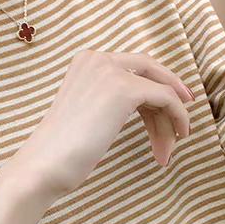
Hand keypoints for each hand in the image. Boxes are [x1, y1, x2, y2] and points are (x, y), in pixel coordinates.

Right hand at [14, 49, 193, 198]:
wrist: (44, 165)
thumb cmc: (61, 151)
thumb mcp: (88, 114)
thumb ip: (112, 102)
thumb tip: (150, 110)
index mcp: (86, 62)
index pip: (133, 70)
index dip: (156, 90)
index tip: (170, 113)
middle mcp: (98, 59)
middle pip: (151, 74)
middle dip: (170, 101)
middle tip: (181, 127)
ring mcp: (111, 72)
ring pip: (161, 89)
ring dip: (170, 120)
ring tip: (167, 150)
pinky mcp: (125, 90)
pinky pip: (167, 98)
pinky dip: (177, 117)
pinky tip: (176, 138)